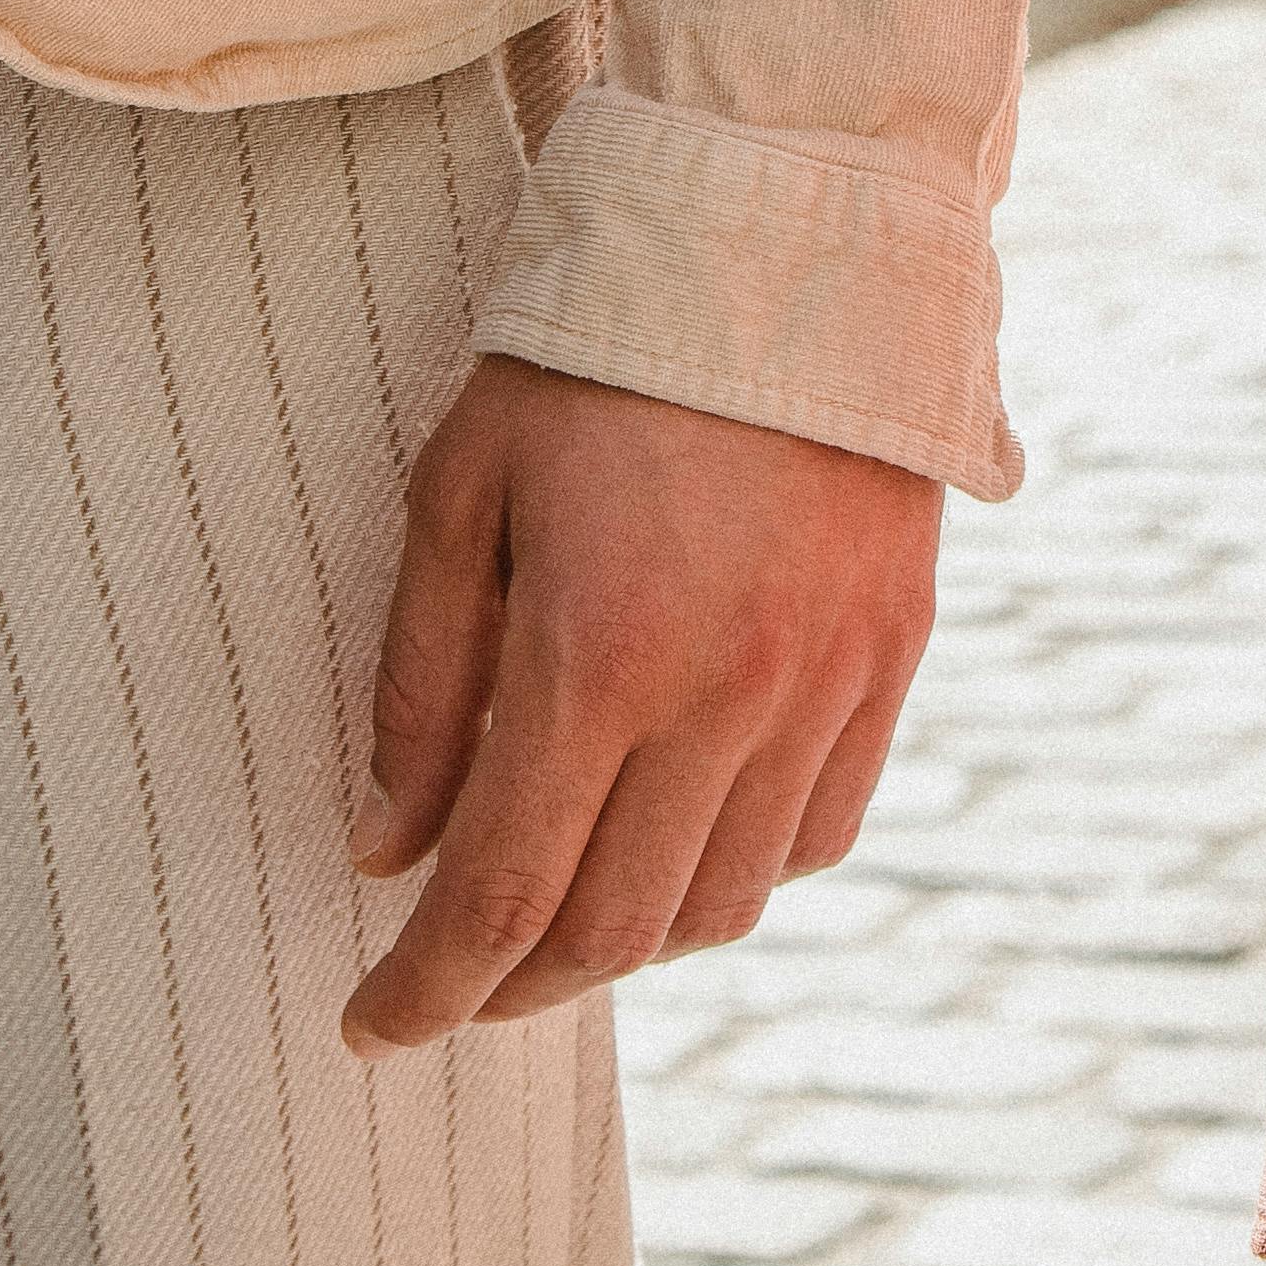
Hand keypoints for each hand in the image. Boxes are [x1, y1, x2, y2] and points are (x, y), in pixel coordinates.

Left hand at [339, 357, 941, 1053]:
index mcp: (599, 651)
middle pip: (613, 929)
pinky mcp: (893, 658)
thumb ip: (422, 686)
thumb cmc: (592, 354)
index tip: (373, 1027)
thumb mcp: (460, 489)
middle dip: (514, 987)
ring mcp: (826, 684)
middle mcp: (726, 694)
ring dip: (626, 943)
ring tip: (557, 920)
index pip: (503, 893)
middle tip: (451, 987)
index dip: (428, 987)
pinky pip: (816, 835)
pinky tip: (678, 848)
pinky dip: (737, 877)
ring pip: (724, 904)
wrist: (788, 238)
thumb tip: (387, 851)